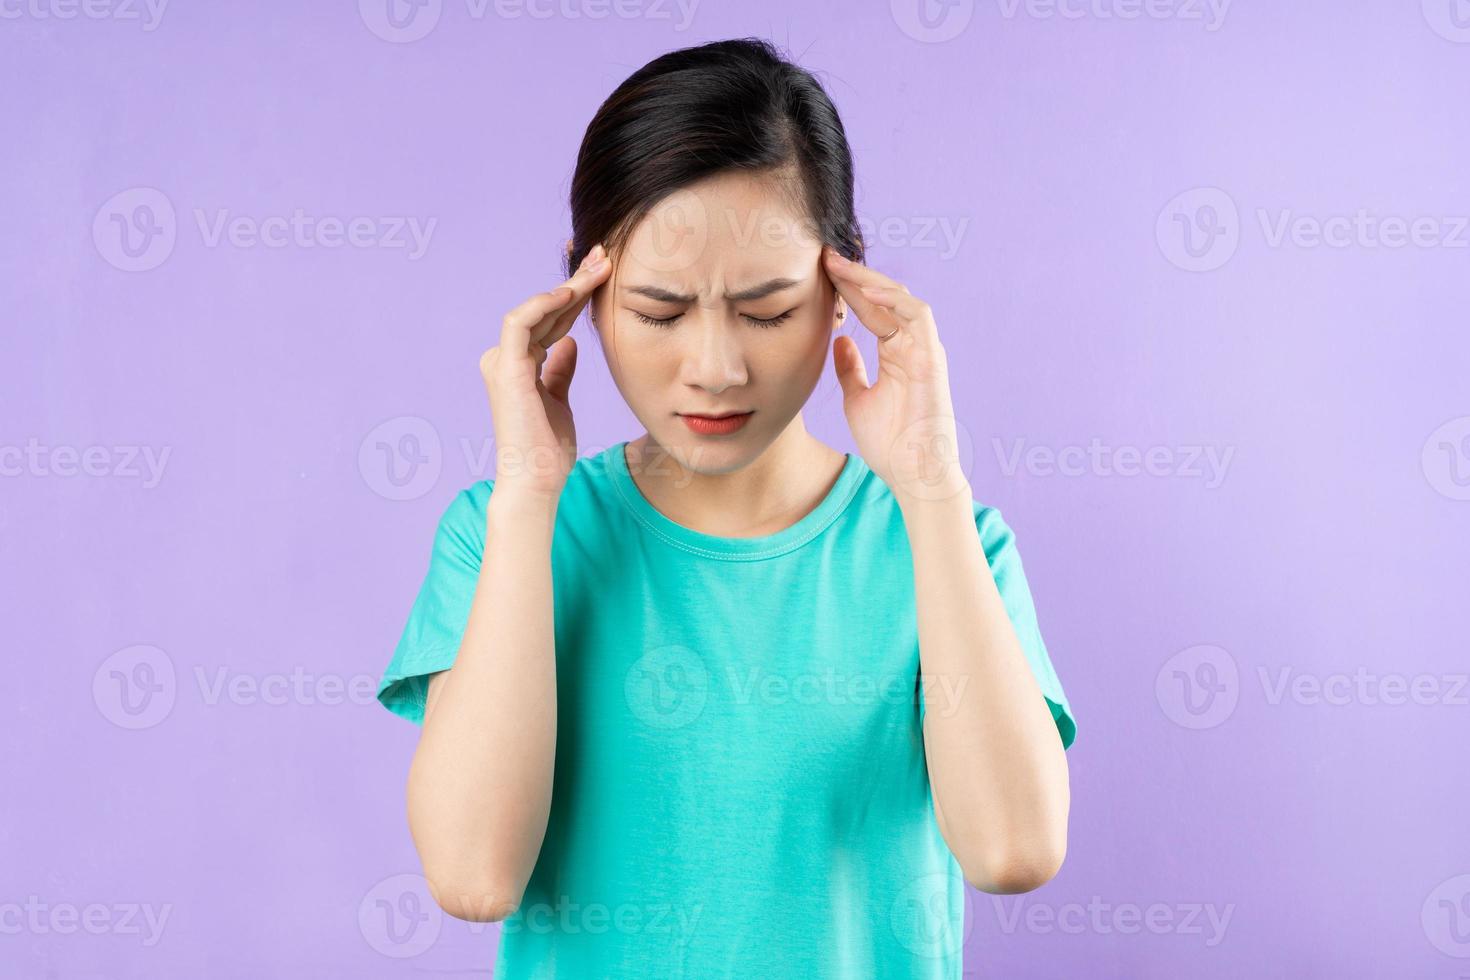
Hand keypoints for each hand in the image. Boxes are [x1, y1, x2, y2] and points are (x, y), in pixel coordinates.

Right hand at [480, 243, 610, 500]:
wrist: (535, 479)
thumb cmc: (548, 449)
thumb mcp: (559, 400)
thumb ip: (559, 370)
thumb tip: (568, 343)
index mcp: (520, 364)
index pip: (551, 319)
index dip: (576, 294)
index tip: (605, 273)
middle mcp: (506, 358)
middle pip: (546, 309)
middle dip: (577, 280)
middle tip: (605, 255)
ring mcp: (503, 361)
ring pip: (536, 309)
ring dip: (568, 286)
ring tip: (599, 267)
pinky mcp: (505, 368)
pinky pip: (521, 323)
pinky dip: (544, 304)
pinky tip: (571, 292)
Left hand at [823, 246, 969, 505]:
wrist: (914, 474)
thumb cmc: (890, 443)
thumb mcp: (857, 399)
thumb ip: (851, 370)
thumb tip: (839, 342)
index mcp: (896, 353)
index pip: (870, 310)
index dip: (846, 289)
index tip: (818, 272)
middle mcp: (912, 346)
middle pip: (883, 298)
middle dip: (854, 276)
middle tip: (823, 256)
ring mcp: (924, 349)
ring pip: (900, 299)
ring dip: (869, 279)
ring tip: (838, 265)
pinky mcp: (932, 358)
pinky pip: (917, 316)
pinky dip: (893, 299)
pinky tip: (865, 287)